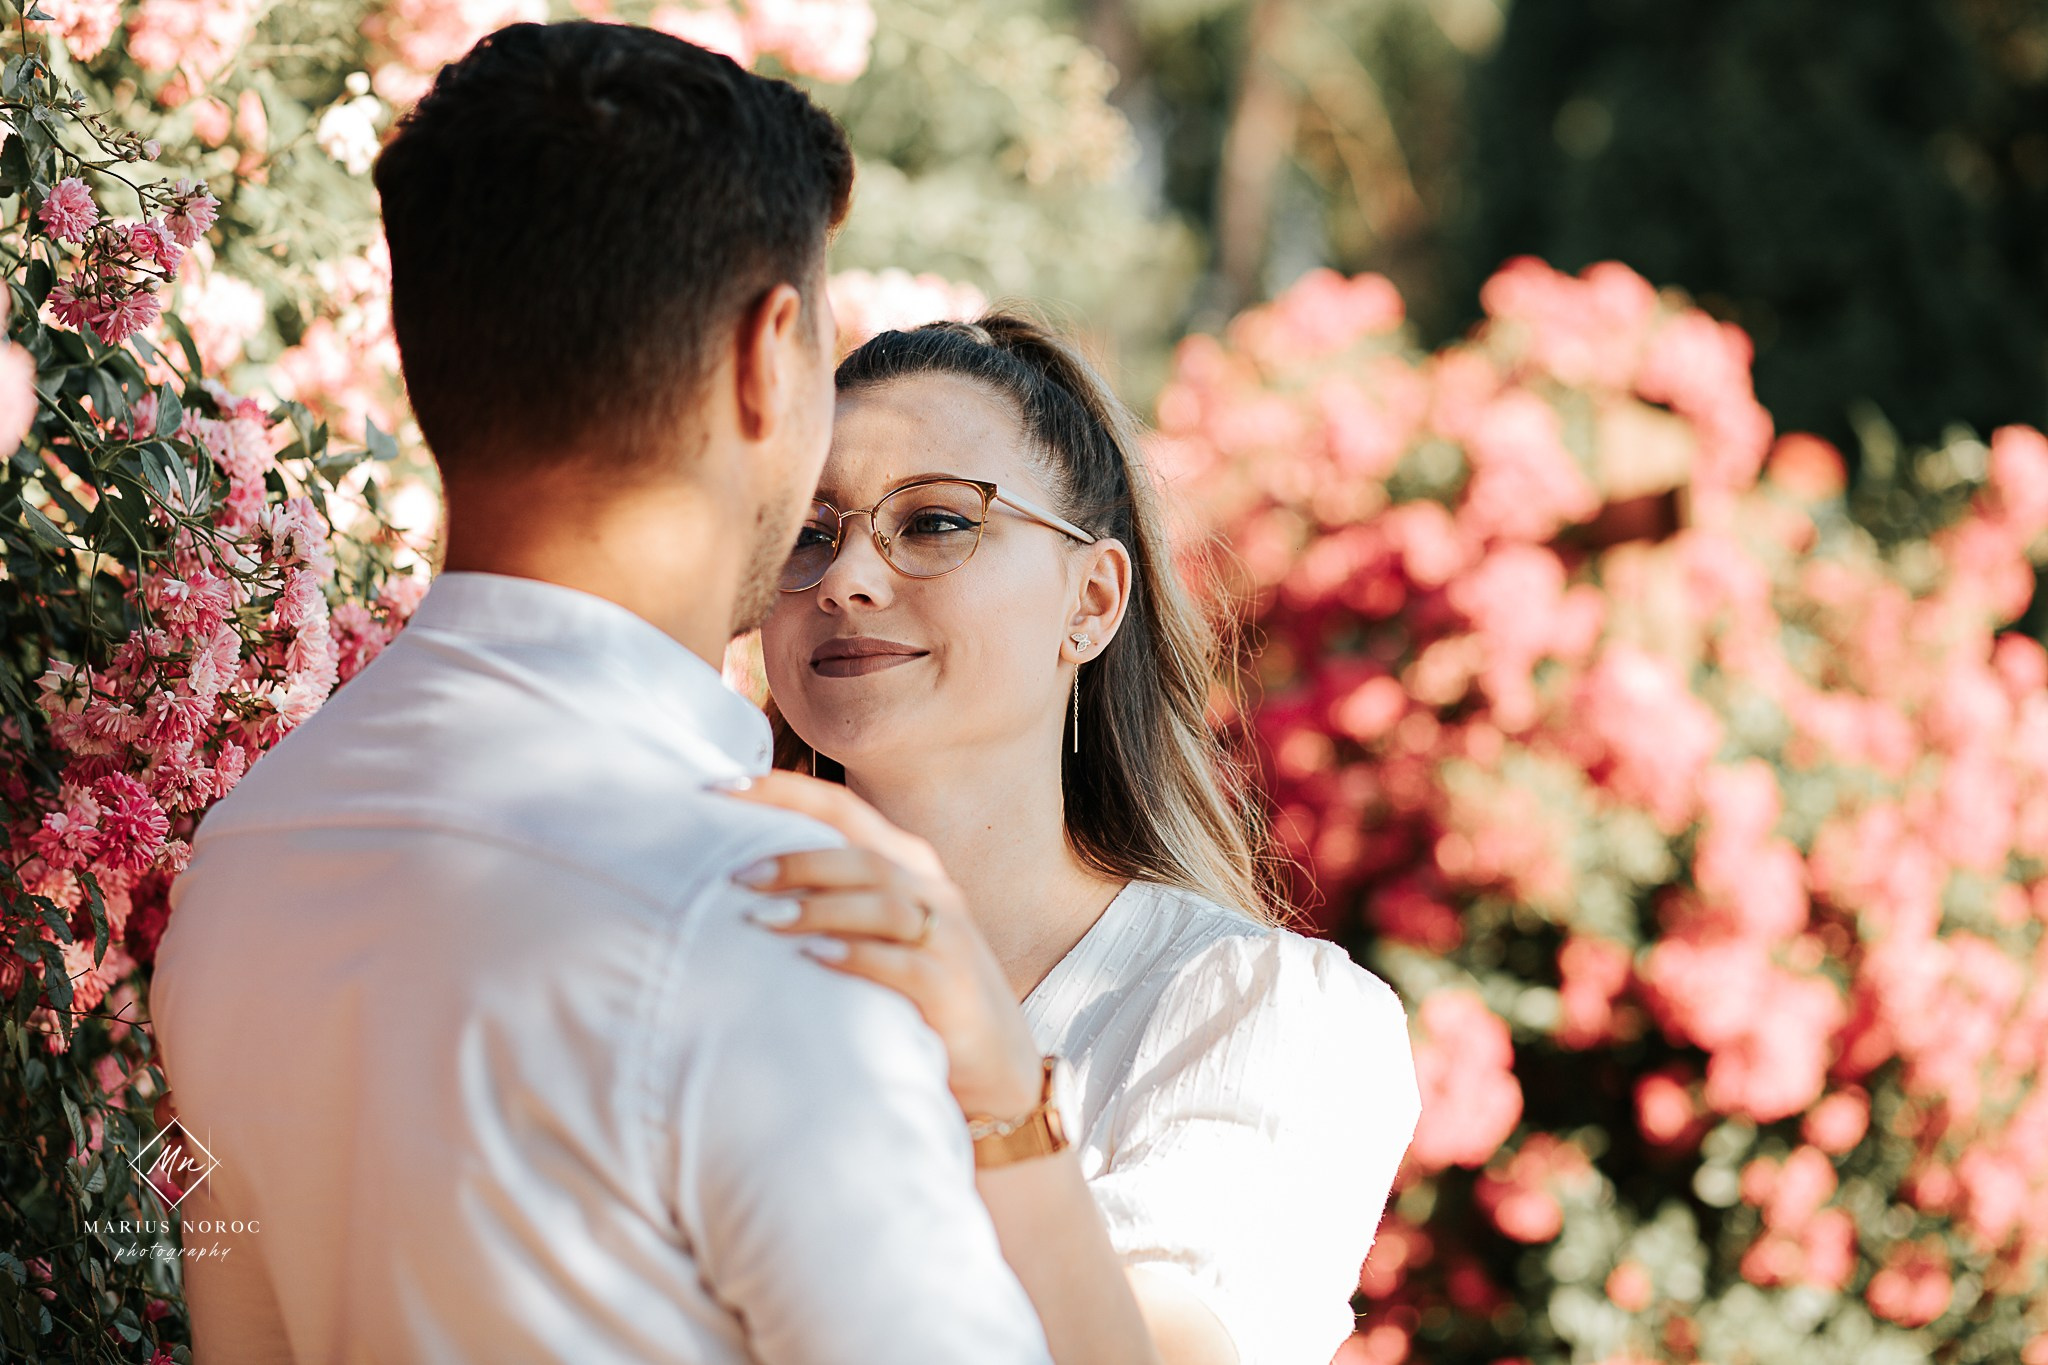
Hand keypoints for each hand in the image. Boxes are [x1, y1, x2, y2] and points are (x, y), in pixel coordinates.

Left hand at [718, 771, 1047, 1119]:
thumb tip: (736, 878)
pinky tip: (815, 958)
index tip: (722, 789)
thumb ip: (829, 897)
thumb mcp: (877, 930)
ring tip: (762, 918)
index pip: (841, 809)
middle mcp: (929, 888)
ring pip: (881, 901)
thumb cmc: (916, 988)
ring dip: (819, 907)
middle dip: (796, 858)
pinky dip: (858, 956)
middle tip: (737, 874)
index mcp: (905, 863)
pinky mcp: (952, 986)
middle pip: (860, 853)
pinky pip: (903, 962)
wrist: (996, 1059)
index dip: (784, 792)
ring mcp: (946, 935)